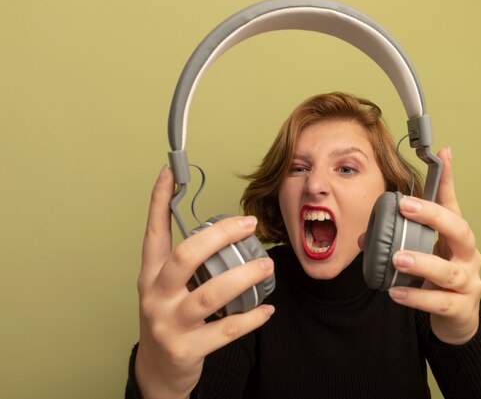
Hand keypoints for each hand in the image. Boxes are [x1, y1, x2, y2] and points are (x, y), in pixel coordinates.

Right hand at [135, 166, 274, 398]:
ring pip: (210, 294)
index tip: (170, 171)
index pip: (154, 232)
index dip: (159, 200)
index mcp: (150, 276)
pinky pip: (227, 329)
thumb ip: (186, 263)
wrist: (159, 371)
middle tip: (248, 225)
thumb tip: (221, 231)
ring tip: (267, 267)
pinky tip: (266, 309)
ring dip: (244, 276)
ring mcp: (169, 324)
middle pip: (185, 257)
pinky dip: (251, 317)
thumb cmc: (169, 320)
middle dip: (219, 236)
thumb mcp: (167, 288)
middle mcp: (156, 296)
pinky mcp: (187, 349)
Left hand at [388, 147, 480, 344]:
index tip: (441, 155)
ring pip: (449, 271)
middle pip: (460, 230)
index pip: (453, 204)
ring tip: (397, 258)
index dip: (447, 180)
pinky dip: (416, 296)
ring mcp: (467, 282)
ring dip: (422, 262)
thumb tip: (365, 234)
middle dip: (434, 217)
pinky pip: (440, 302)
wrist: (457, 319)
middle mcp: (467, 256)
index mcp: (456, 238)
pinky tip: (396, 292)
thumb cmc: (438, 280)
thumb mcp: (423, 254)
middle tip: (406, 207)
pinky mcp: (460, 307)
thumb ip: (397, 242)